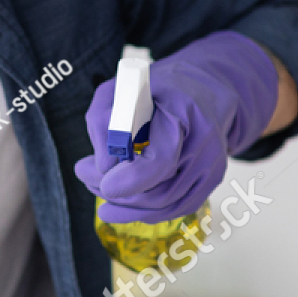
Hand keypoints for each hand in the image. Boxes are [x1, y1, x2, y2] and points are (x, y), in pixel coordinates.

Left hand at [73, 31, 277, 223]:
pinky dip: (147, 210)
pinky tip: (122, 204)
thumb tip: (103, 166)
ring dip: (127, 205)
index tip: (104, 184)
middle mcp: (205, 144)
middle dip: (117, 191)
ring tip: (97, 186)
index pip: (161, 160)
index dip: (131, 179)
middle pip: (160, 189)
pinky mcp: (210, 179)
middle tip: (85, 175)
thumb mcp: (120, 88)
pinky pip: (177, 206)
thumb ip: (104, 120)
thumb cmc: (159, 86)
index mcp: (185, 113)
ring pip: (166, 204)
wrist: (206, 88)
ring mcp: (212, 165)